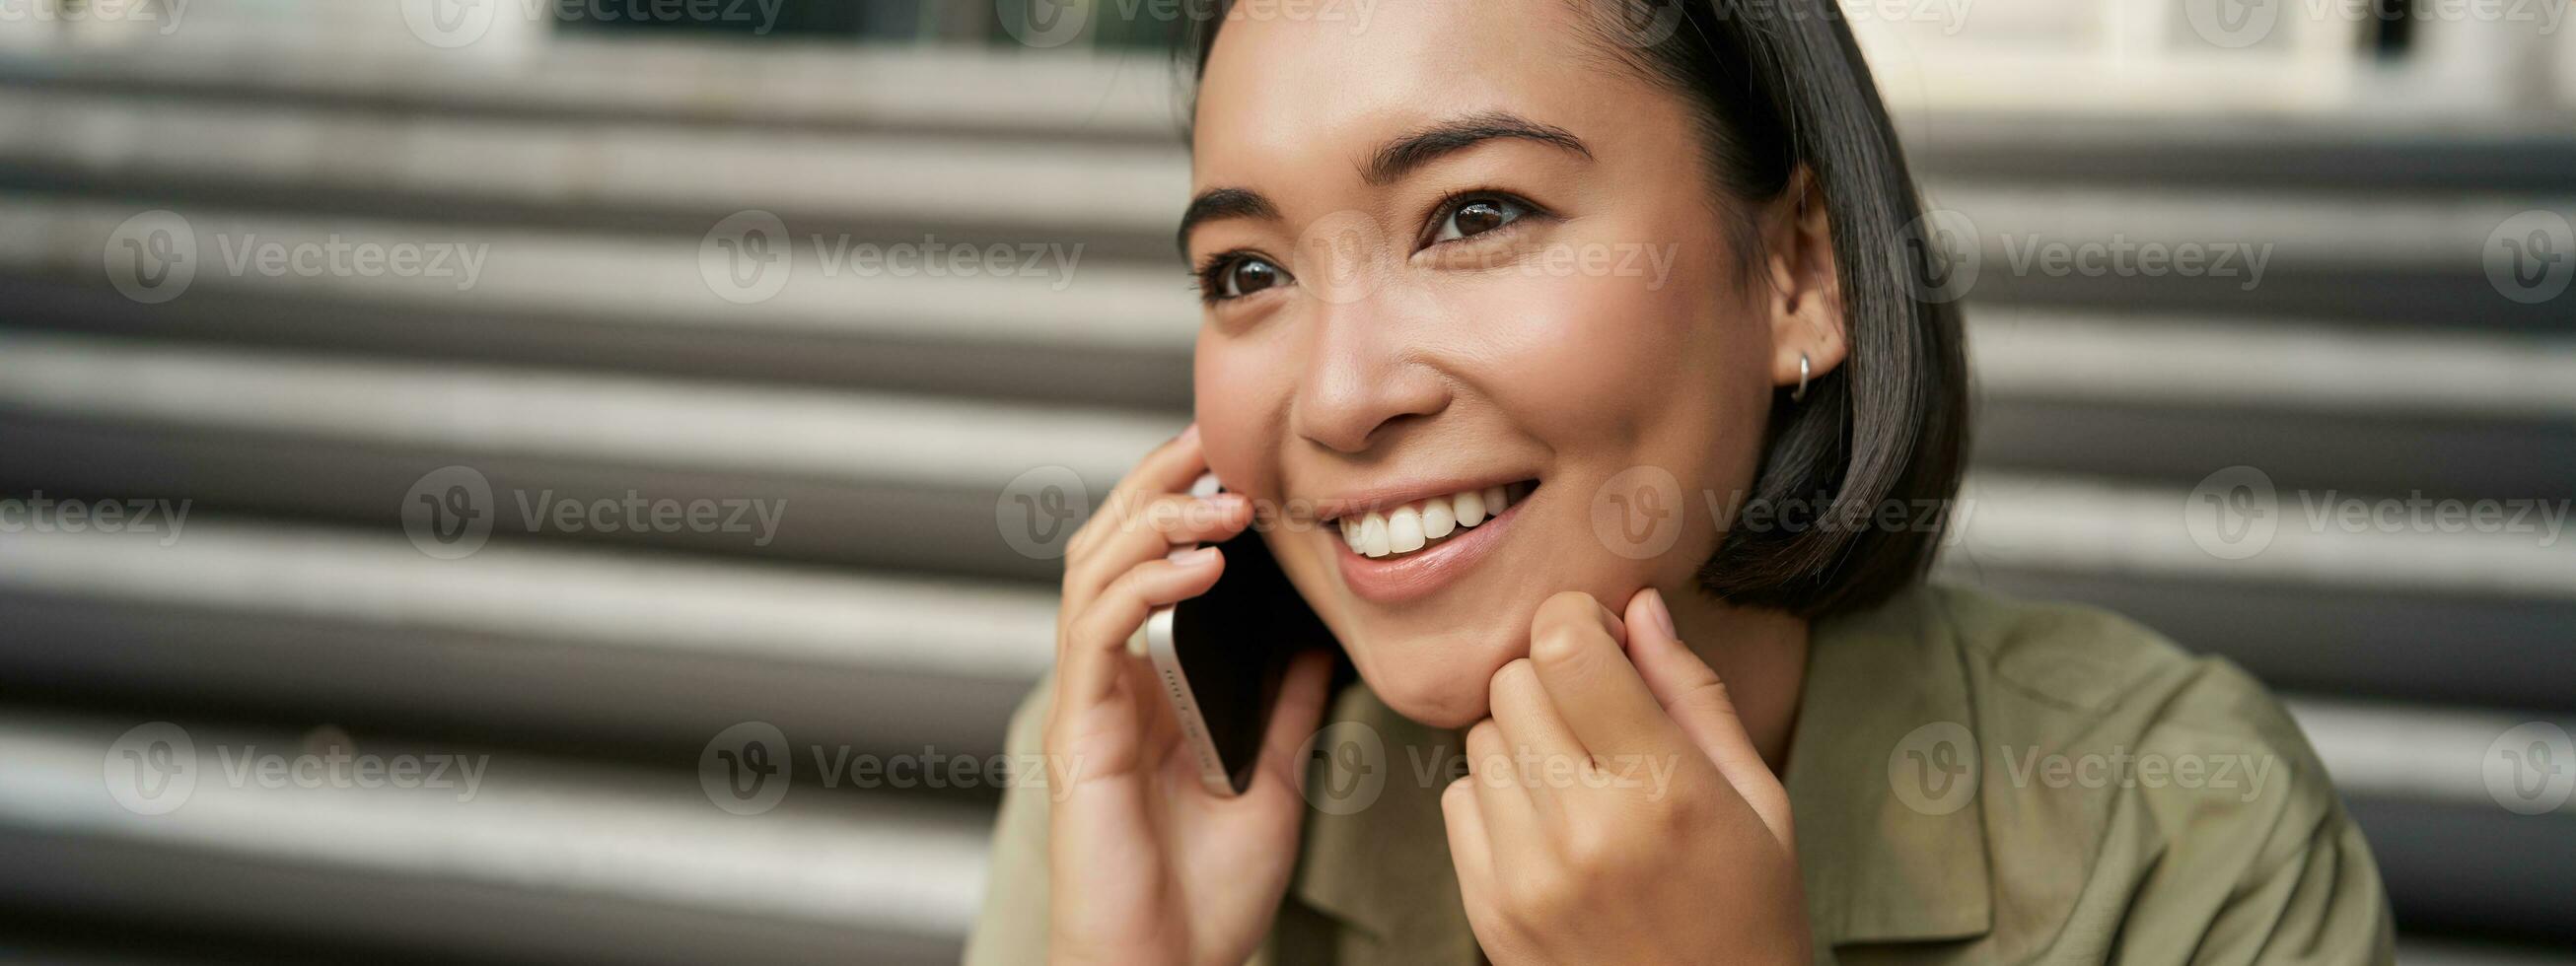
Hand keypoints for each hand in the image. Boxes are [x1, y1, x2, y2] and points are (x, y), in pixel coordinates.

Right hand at [1044, 425, 1334, 965]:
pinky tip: (1200, 568)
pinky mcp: (1078, 734)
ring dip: (1155, 522)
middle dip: (1158, 483)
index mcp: (1146, 685)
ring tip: (1221, 501)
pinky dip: (1144, 587)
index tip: (1238, 457)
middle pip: (1107, 544)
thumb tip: (1321, 641)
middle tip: (1216, 443)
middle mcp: (1107, 683)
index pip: (1147, 561)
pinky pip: (1099, 634)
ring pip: (1093, 571)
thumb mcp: (1272, 779)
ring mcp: (1087, 703)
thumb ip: (1284, 706)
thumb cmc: (1207, 897)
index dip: (1179, 499)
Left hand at [1442, 589, 1808, 964]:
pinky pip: (1457, 797)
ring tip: (1582, 780)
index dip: (1579, 622)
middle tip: (1601, 716)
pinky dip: (1496, 797)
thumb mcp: (1757, 798)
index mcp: (1665, 791)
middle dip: (1555, 678)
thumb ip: (1693, 693)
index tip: (1606, 642)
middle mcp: (1585, 831)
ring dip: (1524, 739)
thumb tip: (1640, 606)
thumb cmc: (1748, 911)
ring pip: (1480, 736)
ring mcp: (1526, 876)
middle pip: (1514, 681)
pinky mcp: (1487, 909)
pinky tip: (1551, 825)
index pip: (1566, 647)